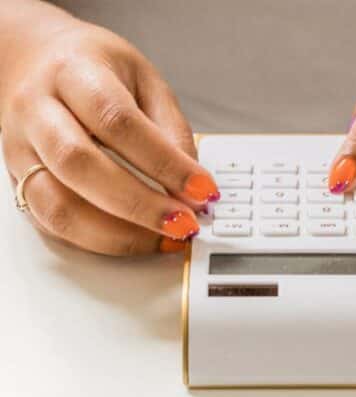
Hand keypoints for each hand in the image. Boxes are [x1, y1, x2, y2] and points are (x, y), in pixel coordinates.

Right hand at [0, 18, 218, 255]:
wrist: (35, 63)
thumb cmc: (95, 72)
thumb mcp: (145, 81)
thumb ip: (172, 131)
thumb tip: (193, 188)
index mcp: (72, 73)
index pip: (117, 121)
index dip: (165, 163)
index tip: (203, 190)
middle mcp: (36, 111)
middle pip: (79, 165)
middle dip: (141, 205)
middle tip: (185, 223)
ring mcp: (21, 151)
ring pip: (59, 206)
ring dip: (121, 235)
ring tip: (167, 238)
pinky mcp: (20, 184)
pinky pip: (55, 226)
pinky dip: (103, 242)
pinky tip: (140, 240)